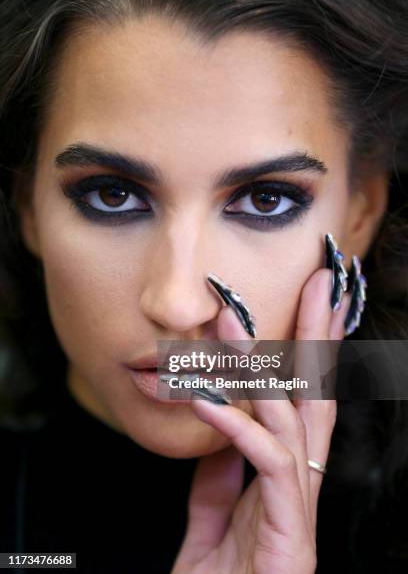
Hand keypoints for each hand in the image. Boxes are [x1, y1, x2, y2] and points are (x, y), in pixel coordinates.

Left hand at [171, 268, 349, 573]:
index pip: (303, 400)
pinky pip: (264, 460)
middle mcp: (301, 479)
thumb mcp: (216, 518)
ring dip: (263, 362)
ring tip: (231, 320)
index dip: (309, 351)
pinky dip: (236, 423)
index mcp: (287, 474)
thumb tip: (218, 434)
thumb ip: (220, 478)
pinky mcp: (290, 527)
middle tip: (318, 281)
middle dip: (317, 335)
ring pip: (291, 416)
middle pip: (316, 394)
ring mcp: (299, 501)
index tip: (310, 302)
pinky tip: (209, 397)